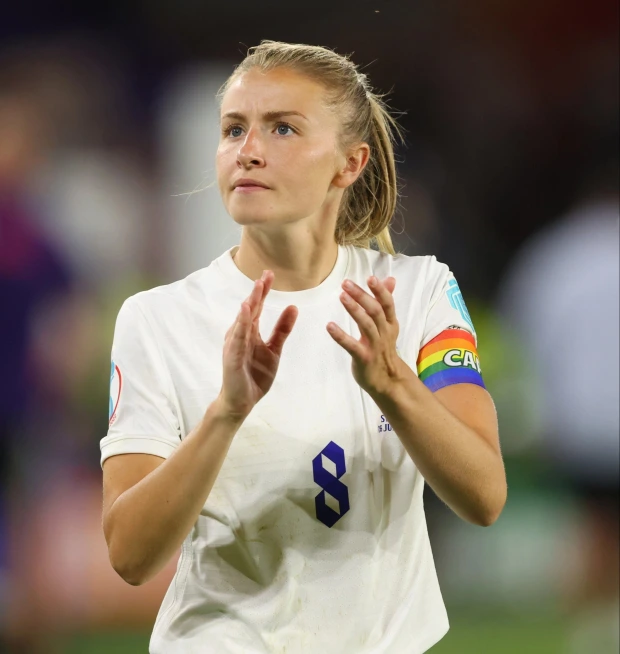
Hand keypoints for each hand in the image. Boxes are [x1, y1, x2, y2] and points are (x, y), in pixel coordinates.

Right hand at [219, 271, 297, 419]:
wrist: (242, 401)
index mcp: (250, 332)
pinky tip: (246, 310)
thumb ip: (282, 329)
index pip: (257, 307)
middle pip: (250, 309)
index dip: (263, 291)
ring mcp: (234, 345)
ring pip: (243, 320)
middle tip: (266, 274)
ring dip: (250, 303)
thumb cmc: (254, 375)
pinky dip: (241, 323)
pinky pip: (237, 338)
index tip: (270, 275)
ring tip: (258, 287)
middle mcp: (240, 334)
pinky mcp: (232, 357)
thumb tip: (294, 307)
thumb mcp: (274, 350)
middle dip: (258, 292)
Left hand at [326, 276, 403, 397]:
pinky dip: (341, 336)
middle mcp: (384, 333)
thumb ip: (385, 302)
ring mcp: (375, 347)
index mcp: (390, 324)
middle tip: (345, 283)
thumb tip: (390, 279)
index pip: (387, 304)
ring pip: (366, 325)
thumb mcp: (387, 325)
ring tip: (341, 296)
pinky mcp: (364, 359)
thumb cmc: (383, 349)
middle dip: (361, 296)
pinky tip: (329, 326)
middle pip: (375, 311)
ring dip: (354, 310)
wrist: (387, 381)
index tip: (370, 277)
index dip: (380, 291)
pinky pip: (352, 346)